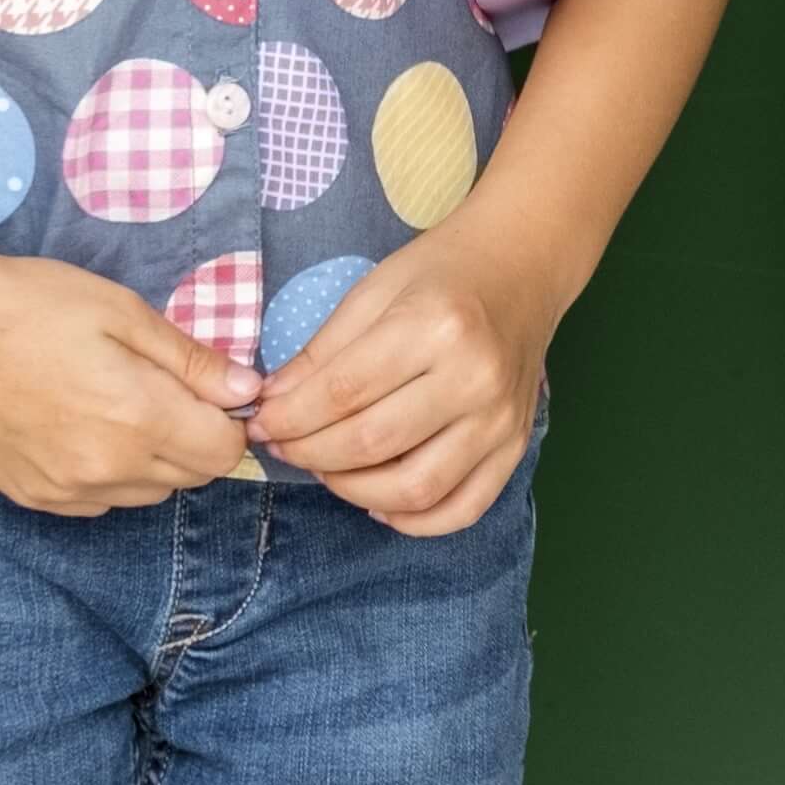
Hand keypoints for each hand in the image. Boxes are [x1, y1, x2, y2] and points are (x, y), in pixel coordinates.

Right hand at [0, 248, 261, 516]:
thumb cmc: (34, 306)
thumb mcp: (124, 313)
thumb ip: (191, 360)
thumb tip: (247, 391)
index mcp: (138, 419)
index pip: (223, 453)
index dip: (226, 420)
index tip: (205, 390)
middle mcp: (107, 469)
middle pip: (189, 477)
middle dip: (193, 438)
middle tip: (158, 388)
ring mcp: (66, 490)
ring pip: (146, 494)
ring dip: (152, 460)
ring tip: (116, 404)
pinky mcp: (33, 496)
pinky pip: (98, 500)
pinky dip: (107, 474)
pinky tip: (81, 427)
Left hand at [250, 209, 565, 534]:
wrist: (524, 264)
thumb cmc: (444, 271)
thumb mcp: (374, 290)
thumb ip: (322, 352)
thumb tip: (271, 404)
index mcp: (436, 326)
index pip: (343, 392)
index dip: (289, 417)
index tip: (260, 421)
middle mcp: (475, 378)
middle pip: (371, 443)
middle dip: (309, 453)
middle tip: (283, 446)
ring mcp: (501, 419)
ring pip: (415, 488)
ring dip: (353, 490)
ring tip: (326, 469)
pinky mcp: (516, 446)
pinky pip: (463, 508)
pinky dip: (415, 520)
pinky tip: (379, 499)